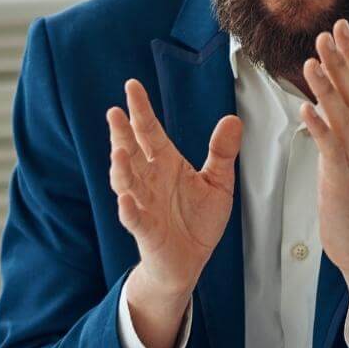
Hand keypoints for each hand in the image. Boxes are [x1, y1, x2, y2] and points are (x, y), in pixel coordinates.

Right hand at [107, 80, 242, 347]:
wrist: (189, 260)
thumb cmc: (197, 221)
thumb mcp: (217, 183)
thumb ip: (221, 153)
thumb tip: (232, 119)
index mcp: (165, 164)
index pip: (149, 132)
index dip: (141, 110)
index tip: (132, 87)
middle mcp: (149, 180)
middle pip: (131, 151)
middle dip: (122, 133)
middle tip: (115, 112)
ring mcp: (144, 204)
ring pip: (127, 182)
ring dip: (121, 169)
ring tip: (119, 152)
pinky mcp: (146, 230)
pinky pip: (135, 218)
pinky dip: (129, 209)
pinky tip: (126, 200)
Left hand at [301, 20, 348, 339]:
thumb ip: (342, 133)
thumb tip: (329, 108)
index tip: (339, 28)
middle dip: (341, 60)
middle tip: (328, 30)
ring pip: (343, 114)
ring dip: (328, 86)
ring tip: (311, 60)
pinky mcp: (342, 179)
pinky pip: (330, 148)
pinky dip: (319, 127)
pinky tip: (305, 109)